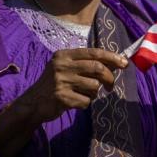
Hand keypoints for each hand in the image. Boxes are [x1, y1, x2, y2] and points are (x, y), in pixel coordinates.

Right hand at [12, 48, 127, 124]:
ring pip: (94, 86)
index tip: (124, 63)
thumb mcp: (64, 68)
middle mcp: (61, 66)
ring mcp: (61, 81)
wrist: (32, 103)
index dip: (112, 57)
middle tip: (111, 86)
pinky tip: (75, 102)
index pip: (93, 52)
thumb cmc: (53, 85)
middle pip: (97, 68)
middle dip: (109, 78)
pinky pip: (85, 101)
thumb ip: (84, 64)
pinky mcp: (61, 97)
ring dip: (94, 93)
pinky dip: (85, 103)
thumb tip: (115, 63)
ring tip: (83, 94)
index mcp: (64, 55)